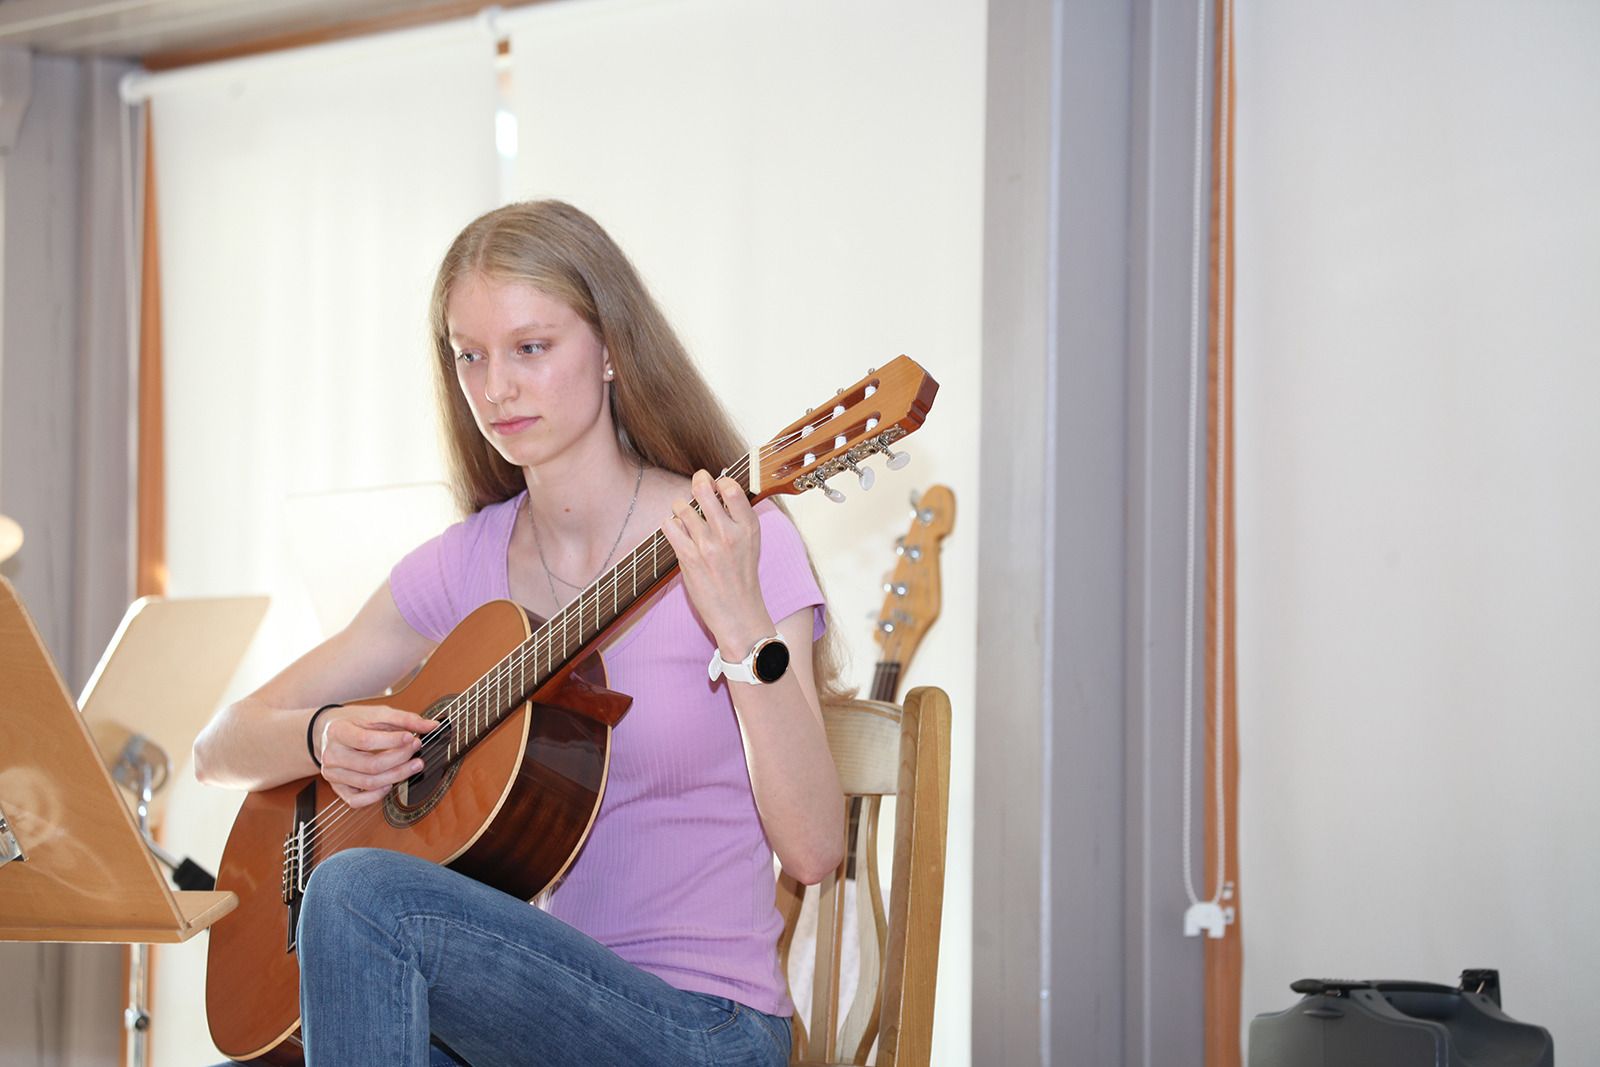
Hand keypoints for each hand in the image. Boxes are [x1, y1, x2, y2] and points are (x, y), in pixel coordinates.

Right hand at [316, 704, 439, 807]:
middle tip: (416, 750)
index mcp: (338, 731)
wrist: (328, 732)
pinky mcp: (337, 788)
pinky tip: (390, 784)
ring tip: (413, 765)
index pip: (366, 741)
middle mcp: (332, 755)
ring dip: (396, 776)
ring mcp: (333, 774)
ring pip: (368, 783)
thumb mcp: (377, 714)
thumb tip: (432, 726)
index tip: (411, 737)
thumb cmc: (354, 722)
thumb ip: (404, 719)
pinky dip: (377, 796)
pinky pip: (357, 801)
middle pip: (371, 765)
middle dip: (400, 759)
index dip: (392, 742)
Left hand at [660, 470, 774, 655]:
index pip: (731, 488)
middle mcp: (729, 534)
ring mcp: (707, 546)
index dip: (720, 481)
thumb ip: (739, 516)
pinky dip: (671, 524)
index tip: (717, 484)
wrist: (738, 612)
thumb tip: (722, 487)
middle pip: (703, 490)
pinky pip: (670, 525)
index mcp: (749, 527)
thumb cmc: (743, 575)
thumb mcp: (752, 541)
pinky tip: (678, 530)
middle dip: (698, 482)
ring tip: (686, 515)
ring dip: (681, 507)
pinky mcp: (688, 558)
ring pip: (682, 507)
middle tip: (698, 483)